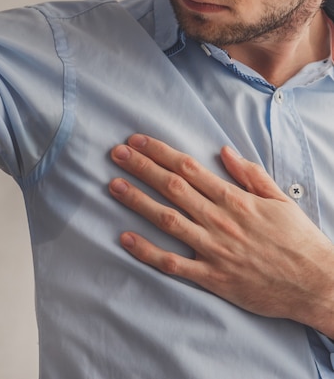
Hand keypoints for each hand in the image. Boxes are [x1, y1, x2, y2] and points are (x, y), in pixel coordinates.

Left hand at [109, 134, 333, 336]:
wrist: (318, 285)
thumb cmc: (299, 241)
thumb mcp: (281, 200)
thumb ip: (250, 175)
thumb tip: (224, 151)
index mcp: (235, 199)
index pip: (189, 168)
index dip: (159, 152)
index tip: (137, 141)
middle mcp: (220, 220)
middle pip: (172, 187)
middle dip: (141, 167)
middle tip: (116, 153)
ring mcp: (214, 249)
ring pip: (167, 219)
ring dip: (137, 201)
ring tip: (113, 185)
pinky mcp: (212, 277)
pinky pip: (173, 263)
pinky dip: (147, 251)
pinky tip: (125, 238)